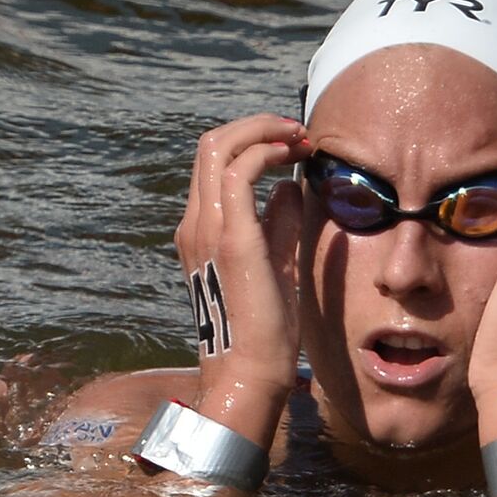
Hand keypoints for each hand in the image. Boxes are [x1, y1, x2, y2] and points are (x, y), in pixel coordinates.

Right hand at [172, 113, 312, 448]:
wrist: (251, 371)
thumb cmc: (266, 326)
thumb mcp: (276, 261)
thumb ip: (278, 223)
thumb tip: (288, 187)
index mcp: (202, 229)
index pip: (216, 162)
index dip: (254, 139)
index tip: (294, 144)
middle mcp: (196, 223)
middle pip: (211, 145)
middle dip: (258, 126)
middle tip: (299, 132)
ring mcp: (206, 229)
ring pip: (218, 148)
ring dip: (264, 131)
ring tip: (300, 138)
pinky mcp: (231, 238)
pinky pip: (239, 172)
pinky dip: (265, 151)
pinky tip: (291, 156)